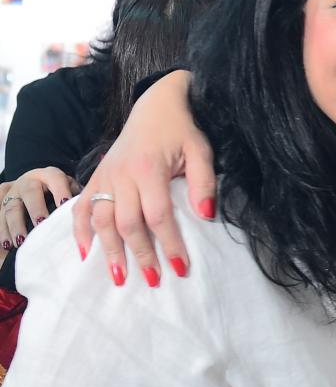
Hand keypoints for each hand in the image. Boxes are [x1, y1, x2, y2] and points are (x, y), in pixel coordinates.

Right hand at [0, 166, 76, 249]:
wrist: (35, 183)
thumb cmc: (59, 191)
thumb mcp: (70, 188)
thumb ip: (78, 197)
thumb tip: (93, 214)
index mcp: (49, 175)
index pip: (55, 179)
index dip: (60, 191)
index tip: (65, 204)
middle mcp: (28, 181)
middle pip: (29, 193)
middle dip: (35, 209)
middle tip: (41, 224)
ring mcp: (12, 192)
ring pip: (10, 208)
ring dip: (15, 226)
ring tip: (21, 242)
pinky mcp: (1, 202)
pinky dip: (2, 232)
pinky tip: (7, 246)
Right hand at [72, 71, 214, 287]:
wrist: (155, 106)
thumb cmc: (182, 131)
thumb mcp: (201, 151)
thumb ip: (204, 183)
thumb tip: (206, 216)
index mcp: (149, 169)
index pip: (159, 216)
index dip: (169, 244)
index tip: (181, 268)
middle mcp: (122, 175)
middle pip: (127, 223)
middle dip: (140, 255)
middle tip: (153, 280)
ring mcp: (104, 176)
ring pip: (100, 220)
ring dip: (108, 250)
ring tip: (119, 277)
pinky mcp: (95, 177)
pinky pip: (80, 207)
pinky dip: (79, 231)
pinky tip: (84, 253)